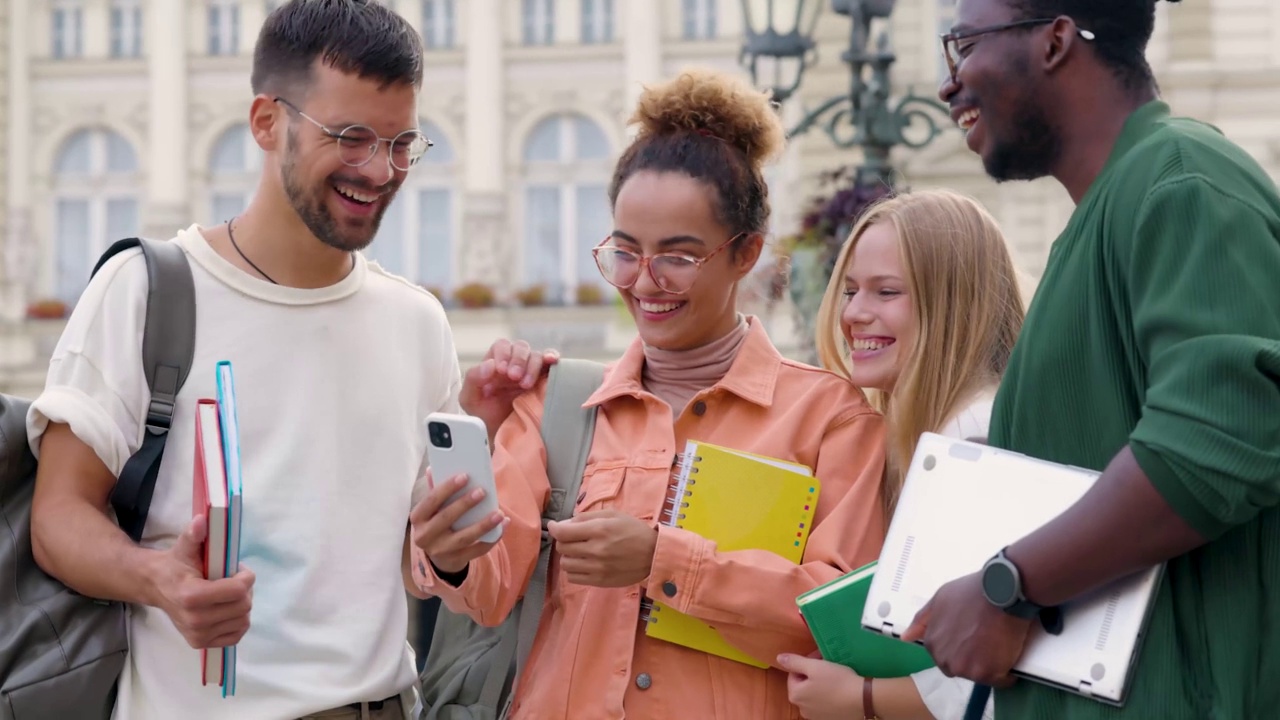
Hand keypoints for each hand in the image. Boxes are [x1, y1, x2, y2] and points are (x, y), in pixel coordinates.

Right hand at [151, 514, 254, 648]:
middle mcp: (195, 620)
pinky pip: (237, 635)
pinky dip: (237, 621)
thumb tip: (203, 520)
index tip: (239, 569)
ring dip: (242, 604)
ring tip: (228, 594)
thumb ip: (194, 534)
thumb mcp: (185, 546)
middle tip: (234, 580)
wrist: (157, 587)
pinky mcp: (201, 644)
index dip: (246, 577)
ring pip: (243, 620)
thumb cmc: (176, 565)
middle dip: (245, 589)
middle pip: (244, 606)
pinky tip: (226, 609)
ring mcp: (198, 635)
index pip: (238, 590)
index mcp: (192, 596)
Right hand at [409, 471, 507, 574]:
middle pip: (446, 519)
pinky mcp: (457, 560)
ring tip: (499, 513)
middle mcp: (425, 536)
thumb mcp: (431, 509)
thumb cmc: (436, 522)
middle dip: (465, 504)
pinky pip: (477, 550)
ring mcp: (441, 551)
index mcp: (417, 518)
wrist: (437, 555)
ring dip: (483, 525)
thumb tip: (434, 468)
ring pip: (463, 538)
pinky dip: (492, 538)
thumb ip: (435, 491)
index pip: (430, 501)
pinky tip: (503, 526)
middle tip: (482, 491)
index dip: (446, 488)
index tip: (464, 476)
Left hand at [460, 339, 559, 441]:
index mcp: (496, 363)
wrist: (503, 435)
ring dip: (533, 366)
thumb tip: (490, 364)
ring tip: (527, 384)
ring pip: (537, 355)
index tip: (501, 370)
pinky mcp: (545, 381)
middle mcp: (515, 363)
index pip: (502, 346)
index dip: (503, 354)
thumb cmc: (485, 416)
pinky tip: (552, 362)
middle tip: (515, 377)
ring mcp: (531, 371)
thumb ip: (473, 378)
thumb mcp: (470, 399)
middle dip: (518, 360)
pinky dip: (552, 359)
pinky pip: (552, 364)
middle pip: (521, 348)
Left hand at [547, 510, 656, 586]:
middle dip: (564, 540)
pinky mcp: (599, 582)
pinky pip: (573, 578)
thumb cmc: (633, 530)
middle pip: (562, 548)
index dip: (554, 528)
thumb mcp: (612, 514)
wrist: (653, 555)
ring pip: (565, 564)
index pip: (563, 532)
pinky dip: (574, 570)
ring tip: (579, 552)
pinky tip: (584, 564)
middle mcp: (596, 550)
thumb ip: (586, 517)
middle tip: (573, 538)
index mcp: (599, 530)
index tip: (554, 526)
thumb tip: (563, 524)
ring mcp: (597, 568)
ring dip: (568, 556)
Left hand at [777, 652, 862, 719]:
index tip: (820, 658)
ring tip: (834, 677)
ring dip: (820, 685)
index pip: (794, 673)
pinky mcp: (828, 719)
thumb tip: (779, 658)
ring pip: (814, 695)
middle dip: (812, 674)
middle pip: (803, 685)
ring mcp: (815, 717)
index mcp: (795, 695)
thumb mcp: (814, 666)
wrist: (861, 700)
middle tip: (827, 665)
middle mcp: (802, 709)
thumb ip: (794, 662)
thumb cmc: (836, 681)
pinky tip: (839, 690)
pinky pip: (824, 704)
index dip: (807, 663)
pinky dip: (828, 696)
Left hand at [901, 571, 1032, 686]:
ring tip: (998, 645)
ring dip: (988, 666)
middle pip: (960, 668)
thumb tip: (905, 637)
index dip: (960, 648)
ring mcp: (967, 669)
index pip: (944, 657)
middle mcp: (946, 660)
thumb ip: (922, 621)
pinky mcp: (988, 673)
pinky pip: (1000, 680)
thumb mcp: (940, 600)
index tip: (971, 637)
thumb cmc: (970, 592)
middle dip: (972, 659)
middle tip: (986, 642)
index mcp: (933, 644)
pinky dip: (1006, 672)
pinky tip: (1009, 655)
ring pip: (978, 675)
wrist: (1000, 592)